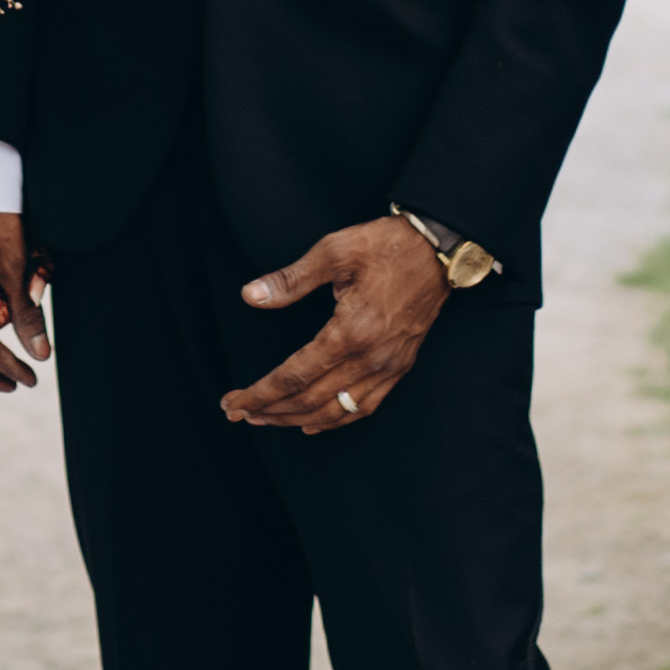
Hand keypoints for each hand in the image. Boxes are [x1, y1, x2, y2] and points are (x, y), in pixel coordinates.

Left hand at [224, 215, 446, 435]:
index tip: (232, 402)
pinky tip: (313, 423)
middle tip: (238, 414)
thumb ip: (291, 279)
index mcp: (350, 331)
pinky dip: (335, 420)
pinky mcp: (399, 367)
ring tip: (266, 419)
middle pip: (311, 400)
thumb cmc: (386, 246)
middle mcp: (370, 358)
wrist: (437, 251)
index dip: (260, 393)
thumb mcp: (334, 251)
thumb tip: (250, 295)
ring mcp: (388, 367)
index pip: (294, 376)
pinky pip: (364, 407)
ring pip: (336, 411)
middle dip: (270, 411)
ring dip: (296, 420)